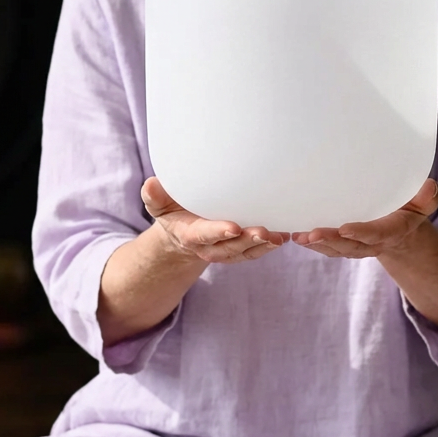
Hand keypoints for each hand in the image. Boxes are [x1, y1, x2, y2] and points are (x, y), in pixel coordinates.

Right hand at [141, 177, 288, 264]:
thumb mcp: (159, 203)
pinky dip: (270, 246)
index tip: (233, 227)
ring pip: (246, 252)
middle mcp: (210, 247)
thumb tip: (152, 183)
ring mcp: (227, 251)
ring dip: (263, 246)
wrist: (182, 231)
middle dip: (247, 241)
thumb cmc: (173, 210)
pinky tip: (285, 236)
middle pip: (230, 247)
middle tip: (264, 232)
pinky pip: (256, 251)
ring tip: (279, 237)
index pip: (204, 235)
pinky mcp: (241, 250)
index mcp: (190, 235)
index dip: (217, 232)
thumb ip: (155, 196)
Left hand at [291, 179, 437, 258]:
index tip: (345, 229)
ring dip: (316, 244)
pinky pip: (326, 247)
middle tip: (311, 235)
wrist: (402, 231)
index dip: (361, 233)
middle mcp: (371, 242)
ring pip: (334, 249)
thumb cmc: (410, 209)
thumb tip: (429, 186)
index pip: (375, 234)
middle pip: (349, 245)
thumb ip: (426, 198)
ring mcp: (355, 245)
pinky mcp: (343, 244)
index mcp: (391, 231)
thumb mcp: (423, 204)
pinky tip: (294, 235)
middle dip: (330, 241)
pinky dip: (311, 243)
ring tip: (298, 237)